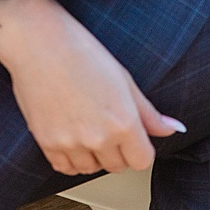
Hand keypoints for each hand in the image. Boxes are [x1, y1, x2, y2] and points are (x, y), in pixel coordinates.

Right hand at [0, 0, 185, 176]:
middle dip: (116, 152)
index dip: (138, 149)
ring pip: (90, 168)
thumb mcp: (123, 79)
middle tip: (105, 127)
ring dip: (91, 156)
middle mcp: (99, 138)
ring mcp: (71, 142)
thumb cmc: (80, 51)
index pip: (142, 161)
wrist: (37, 41)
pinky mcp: (46, 141)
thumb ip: (148, 112)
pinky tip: (69, 139)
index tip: (131, 139)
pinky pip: (63, 167)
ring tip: (85, 130)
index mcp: (124, 123)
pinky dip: (68, 159)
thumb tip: (173, 128)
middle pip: (117, 166)